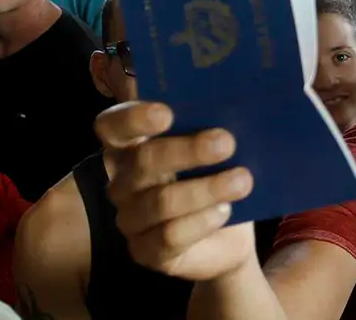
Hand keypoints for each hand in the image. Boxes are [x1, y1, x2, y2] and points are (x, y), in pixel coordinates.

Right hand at [96, 101, 256, 280]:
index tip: (167, 113)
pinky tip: (225, 211)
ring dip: (206, 189)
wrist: (229, 235)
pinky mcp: (146, 252)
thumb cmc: (217, 177)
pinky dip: (201, 221)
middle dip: (188, 150)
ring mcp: (131, 219)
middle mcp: (123, 182)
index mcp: (132, 146)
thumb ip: (210, 126)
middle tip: (227, 142)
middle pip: (143, 161)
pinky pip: (169, 236)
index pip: (113, 126)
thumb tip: (230, 103)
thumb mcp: (216, 150)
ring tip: (242, 180)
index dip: (133, 117)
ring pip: (160, 201)